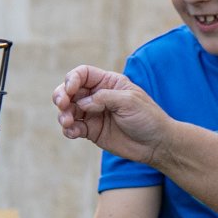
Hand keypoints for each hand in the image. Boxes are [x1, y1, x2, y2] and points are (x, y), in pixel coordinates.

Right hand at [52, 66, 172, 164]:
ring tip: (68, 122)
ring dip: (63, 114)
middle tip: (62, 105)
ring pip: (68, 110)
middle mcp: (97, 96)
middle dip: (61, 95)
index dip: (72, 79)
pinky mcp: (91, 131)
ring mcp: (93, 114)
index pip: (82, 74)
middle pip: (70, 90)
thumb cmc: (147, 118)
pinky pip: (73, 128)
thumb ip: (104, 98)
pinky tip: (72, 133)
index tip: (70, 90)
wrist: (156, 144)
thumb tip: (81, 103)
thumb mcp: (129, 101)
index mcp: (108, 82)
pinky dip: (68, 130)